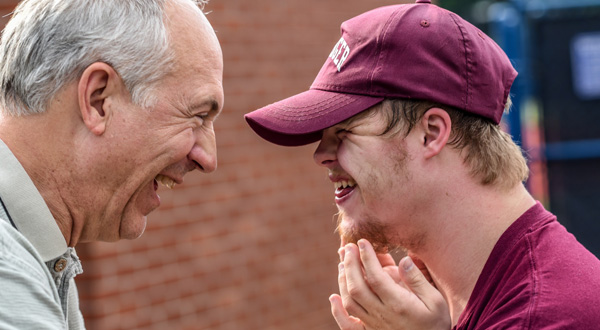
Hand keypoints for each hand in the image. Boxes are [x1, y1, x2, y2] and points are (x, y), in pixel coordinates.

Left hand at [330, 239, 450, 329]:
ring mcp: (373, 324)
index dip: (366, 257)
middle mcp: (382, 314)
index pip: (376, 277)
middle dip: (350, 264)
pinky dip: (337, 312)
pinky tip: (332, 298)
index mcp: (398, 304)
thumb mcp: (436, 300)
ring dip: (343, 280)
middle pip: (357, 287)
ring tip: (343, 261)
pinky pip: (348, 325)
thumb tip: (404, 259)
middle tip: (348, 246)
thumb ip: (418, 280)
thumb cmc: (435, 322)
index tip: (362, 242)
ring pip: (350, 301)